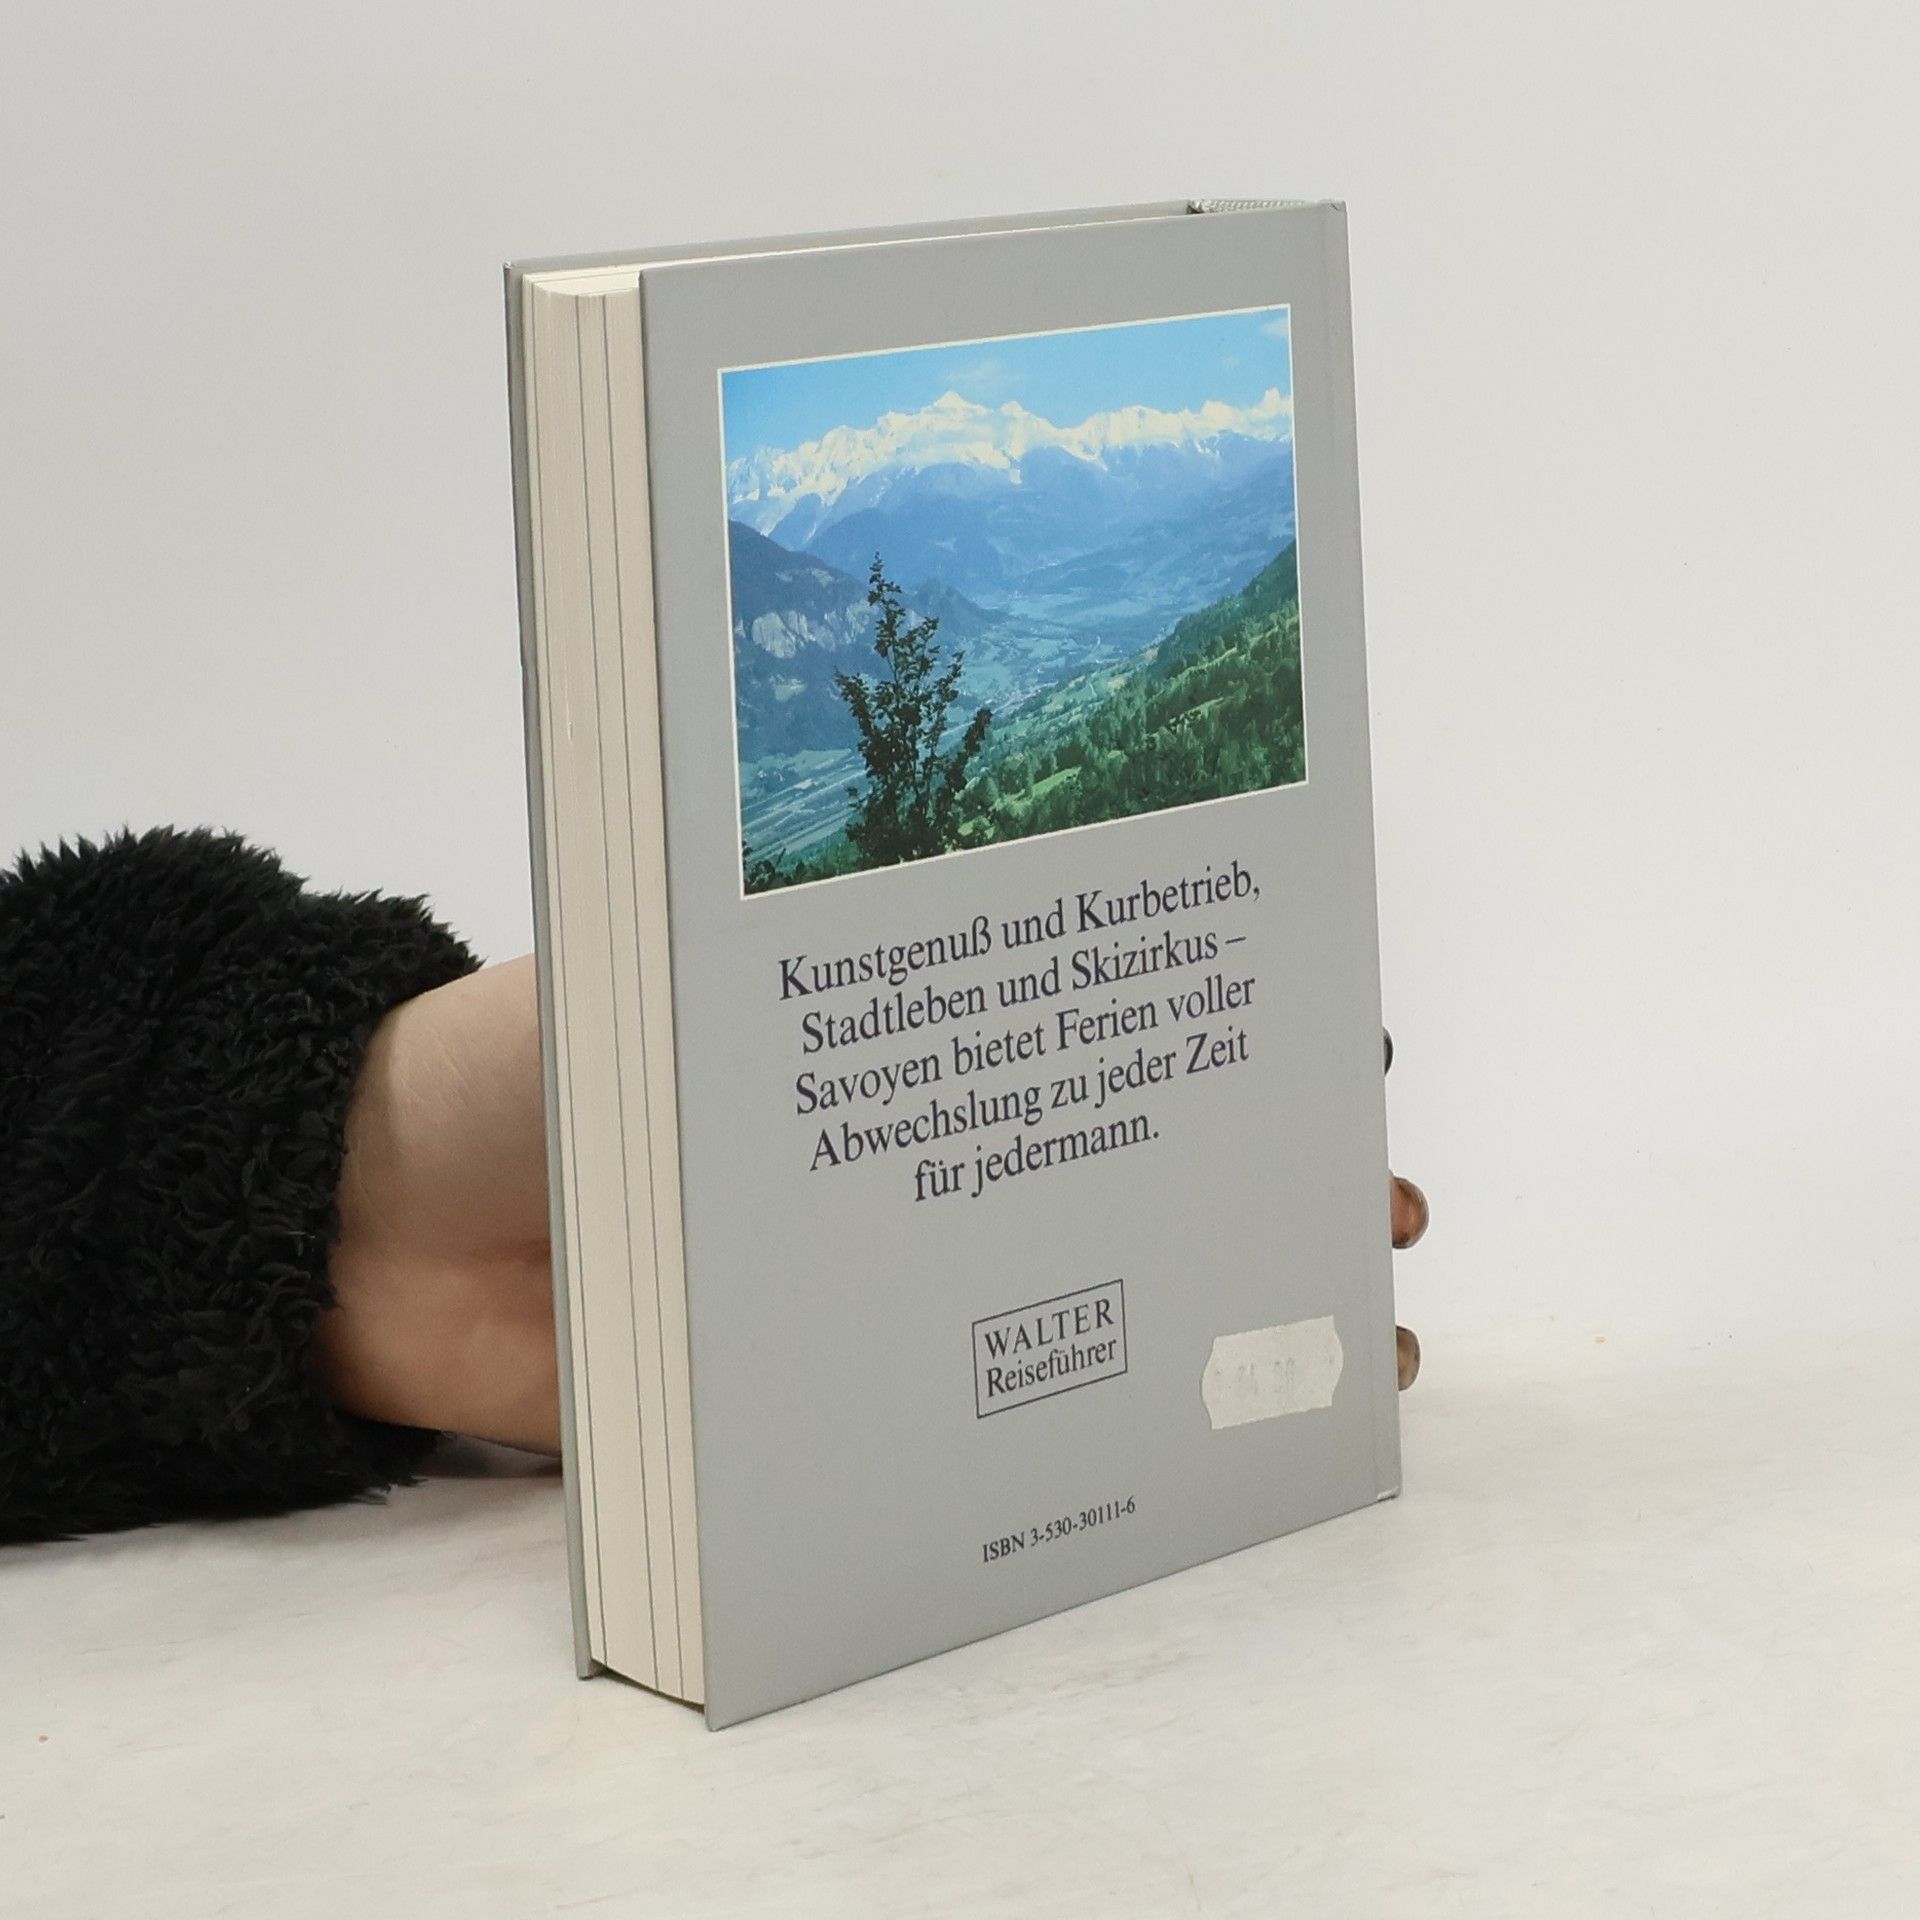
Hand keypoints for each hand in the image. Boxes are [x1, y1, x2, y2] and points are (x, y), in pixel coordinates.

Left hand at [316, 963, 1434, 1445]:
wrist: (349, 1225)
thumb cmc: (514, 1064)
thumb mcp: (675, 971)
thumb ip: (806, 971)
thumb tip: (1017, 979)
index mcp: (877, 1026)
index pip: (1070, 1017)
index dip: (1200, 1029)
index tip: (1333, 1041)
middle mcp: (888, 1159)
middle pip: (1095, 1168)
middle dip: (1240, 1186)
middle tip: (1362, 1212)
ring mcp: (857, 1284)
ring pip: (1053, 1301)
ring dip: (1187, 1322)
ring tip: (1314, 1352)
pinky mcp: (806, 1396)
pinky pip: (943, 1423)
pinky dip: (1052, 1438)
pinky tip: (1144, 1452)